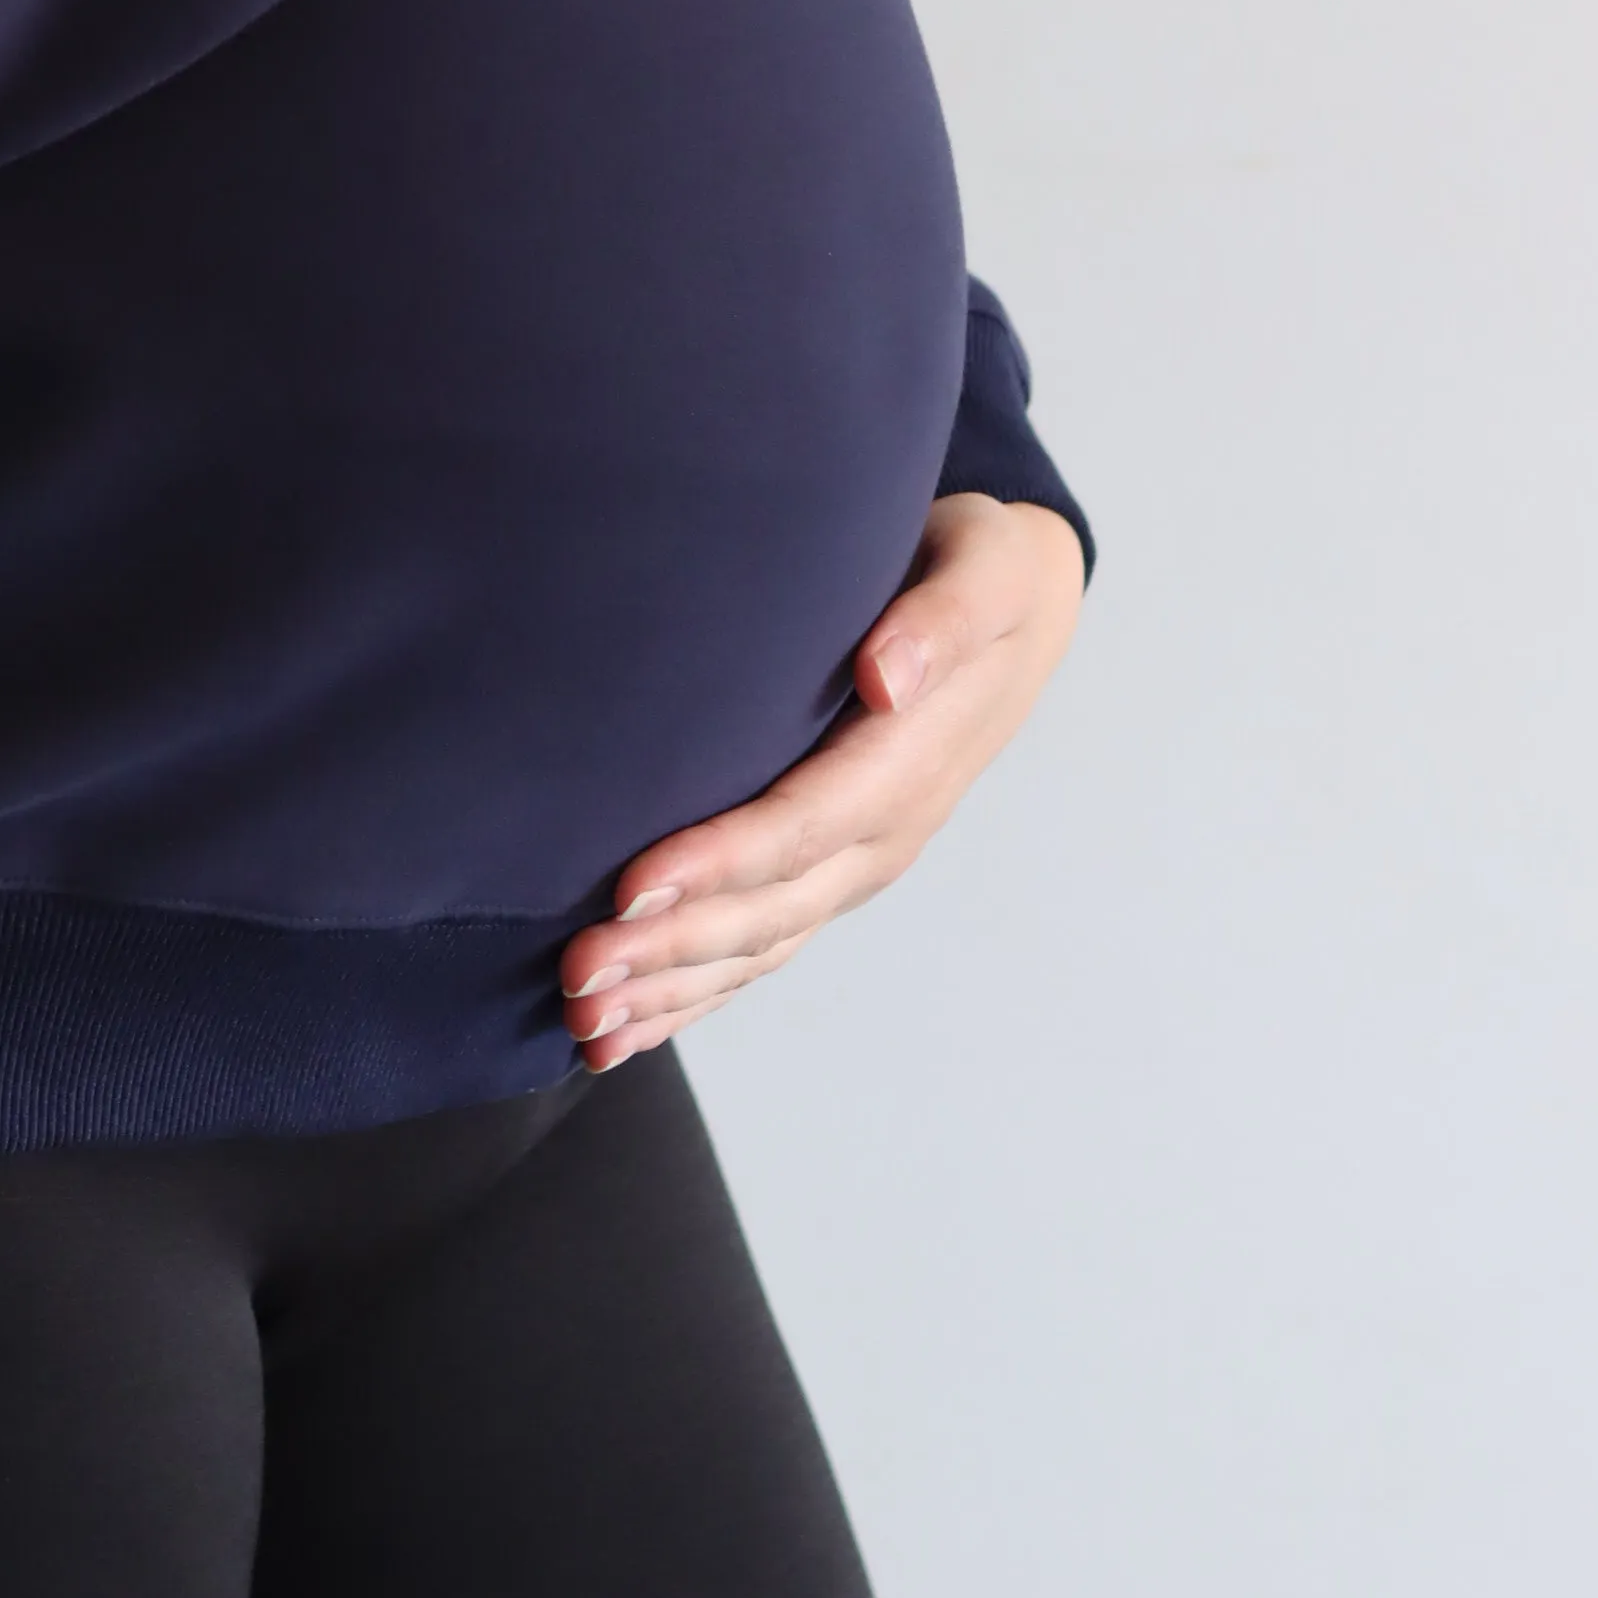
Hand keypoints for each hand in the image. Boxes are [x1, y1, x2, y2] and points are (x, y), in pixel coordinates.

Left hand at [555, 492, 1086, 1065]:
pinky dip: (694, 995)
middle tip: (579, 976)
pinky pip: (762, 948)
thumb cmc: (985, 573)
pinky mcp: (833, 870)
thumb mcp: (983, 570)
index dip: (719, 863)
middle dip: (670, 949)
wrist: (1018, 611)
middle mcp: (883, 834)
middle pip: (767, 909)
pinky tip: (628, 1027)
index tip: (632, 887)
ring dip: (670, 990)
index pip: (802, 827)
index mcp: (910, 765)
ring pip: (757, 947)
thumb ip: (939, 619)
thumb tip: (886, 675)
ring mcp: (858, 863)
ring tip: (583, 1022)